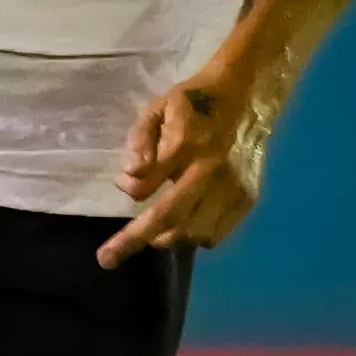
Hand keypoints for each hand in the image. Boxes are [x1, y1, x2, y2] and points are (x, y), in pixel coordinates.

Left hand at [100, 68, 269, 266]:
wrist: (249, 96)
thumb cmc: (195, 103)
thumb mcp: (159, 107)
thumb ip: (140, 140)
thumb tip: (130, 176)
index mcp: (186, 144)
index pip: (145, 186)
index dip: (128, 189)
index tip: (121, 184)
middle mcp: (211, 170)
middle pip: (169, 218)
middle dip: (133, 240)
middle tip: (107, 258)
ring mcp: (233, 187)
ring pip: (193, 233)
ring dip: (168, 237)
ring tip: (156, 231)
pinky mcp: (247, 198)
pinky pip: (215, 234)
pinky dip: (194, 236)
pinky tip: (185, 223)